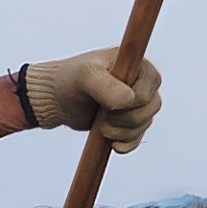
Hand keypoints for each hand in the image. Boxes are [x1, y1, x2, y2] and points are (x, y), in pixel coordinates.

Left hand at [22, 47, 163, 153]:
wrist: (53, 99)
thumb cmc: (67, 79)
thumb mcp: (85, 77)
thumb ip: (107, 86)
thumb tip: (129, 100)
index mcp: (135, 63)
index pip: (153, 82)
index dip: (138, 97)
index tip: (114, 101)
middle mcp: (139, 81)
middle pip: (152, 106)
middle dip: (128, 117)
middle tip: (104, 116)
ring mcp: (135, 103)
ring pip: (145, 123)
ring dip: (124, 132)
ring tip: (102, 128)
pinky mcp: (127, 121)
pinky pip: (138, 137)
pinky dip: (127, 143)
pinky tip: (113, 144)